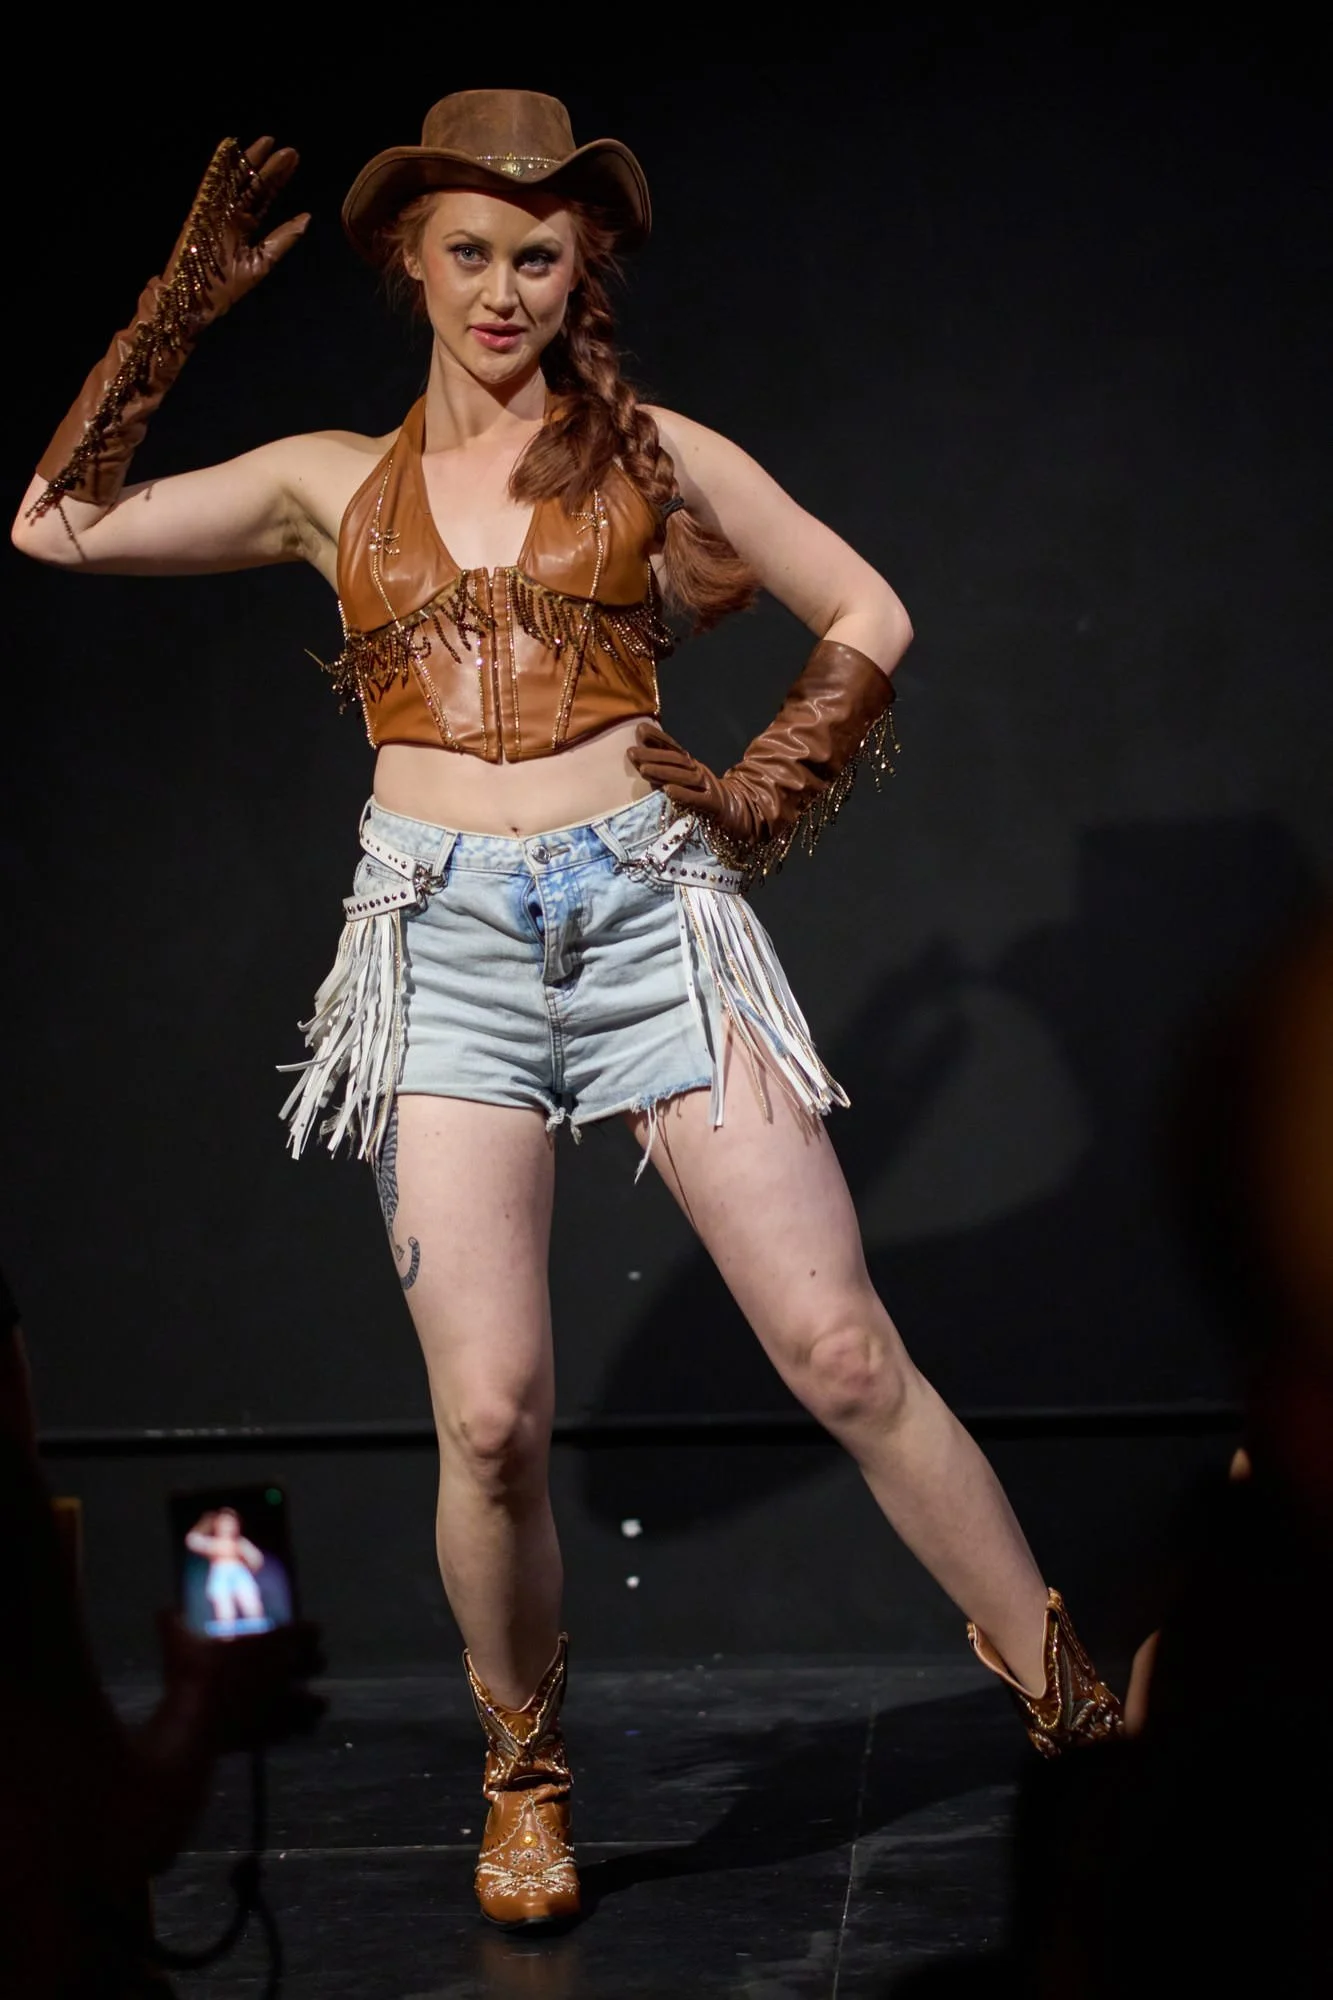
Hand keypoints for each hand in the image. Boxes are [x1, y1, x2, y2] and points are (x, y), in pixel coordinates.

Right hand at [155, 1607, 326, 1753]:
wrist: (194, 1723)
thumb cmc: (191, 1676)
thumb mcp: (179, 1644)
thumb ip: (174, 1624)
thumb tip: (163, 1611)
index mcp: (271, 1643)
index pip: (308, 1632)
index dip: (307, 1632)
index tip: (303, 1633)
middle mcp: (285, 1671)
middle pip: (318, 1663)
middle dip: (313, 1663)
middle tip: (306, 1665)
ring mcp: (283, 1705)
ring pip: (315, 1703)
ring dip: (313, 1702)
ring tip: (310, 1703)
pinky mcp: (274, 1735)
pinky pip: (297, 1732)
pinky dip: (295, 1730)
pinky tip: (288, 1731)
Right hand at [164, 134, 309, 323]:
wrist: (197, 302)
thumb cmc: (225, 289)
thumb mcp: (263, 261)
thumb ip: (283, 238)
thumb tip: (306, 218)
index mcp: (245, 227)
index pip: (264, 197)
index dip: (278, 179)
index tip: (293, 161)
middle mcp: (231, 215)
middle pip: (252, 184)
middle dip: (270, 167)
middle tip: (290, 151)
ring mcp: (215, 210)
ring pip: (234, 179)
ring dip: (249, 160)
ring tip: (268, 142)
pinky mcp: (200, 210)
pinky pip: (209, 183)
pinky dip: (218, 164)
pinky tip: (229, 146)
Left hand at [628, 722, 763, 848]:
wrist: (738, 814)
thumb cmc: (702, 797)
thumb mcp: (681, 780)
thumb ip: (663, 768)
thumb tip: (638, 754)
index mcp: (691, 765)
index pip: (673, 748)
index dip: (657, 737)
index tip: (639, 730)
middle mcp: (699, 771)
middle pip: (676, 760)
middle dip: (653, 755)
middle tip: (631, 753)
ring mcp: (707, 787)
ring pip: (685, 777)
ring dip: (663, 772)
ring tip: (643, 769)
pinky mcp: (714, 805)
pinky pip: (697, 799)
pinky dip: (683, 794)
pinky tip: (668, 791)